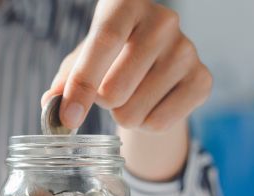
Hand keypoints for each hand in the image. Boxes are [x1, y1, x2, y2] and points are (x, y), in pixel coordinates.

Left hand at [42, 0, 211, 130]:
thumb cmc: (108, 58)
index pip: (104, 43)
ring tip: (130, 96)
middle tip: (108, 93)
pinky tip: (150, 104)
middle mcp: (162, 21)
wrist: (153, 64)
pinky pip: (158, 124)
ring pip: (135, 112)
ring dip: (123, 116)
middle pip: (115, 89)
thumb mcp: (80, 60)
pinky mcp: (202, 79)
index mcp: (126, 5)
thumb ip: (64, 81)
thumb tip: (51, 104)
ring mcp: (187, 49)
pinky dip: (145, 125)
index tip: (68, 117)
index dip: (82, 84)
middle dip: (102, 103)